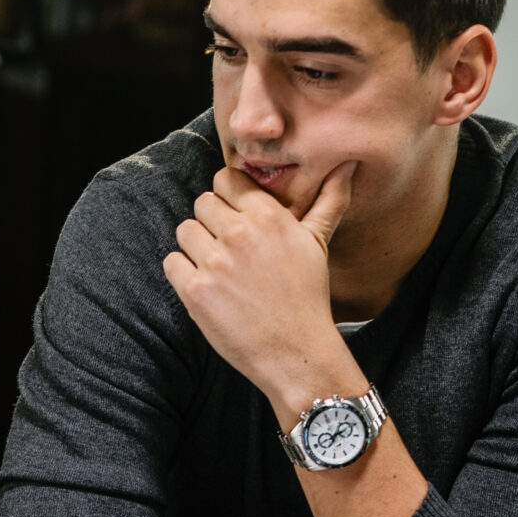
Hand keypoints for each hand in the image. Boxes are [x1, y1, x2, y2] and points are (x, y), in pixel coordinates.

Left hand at [163, 166, 360, 413]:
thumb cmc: (307, 297)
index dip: (228, 198)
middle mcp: (239, 234)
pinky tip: (207, 287)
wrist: (295, 352)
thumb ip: (328, 201)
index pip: (226, 179)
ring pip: (185, 231)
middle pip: (202, 204)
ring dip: (196, 247)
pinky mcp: (195, 291)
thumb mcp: (318, 244)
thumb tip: (346, 164)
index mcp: (268, 216)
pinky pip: (172, 263)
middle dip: (212, 223)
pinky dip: (183, 273)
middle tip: (229, 249)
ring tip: (218, 269)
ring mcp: (215, 262)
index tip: (236, 218)